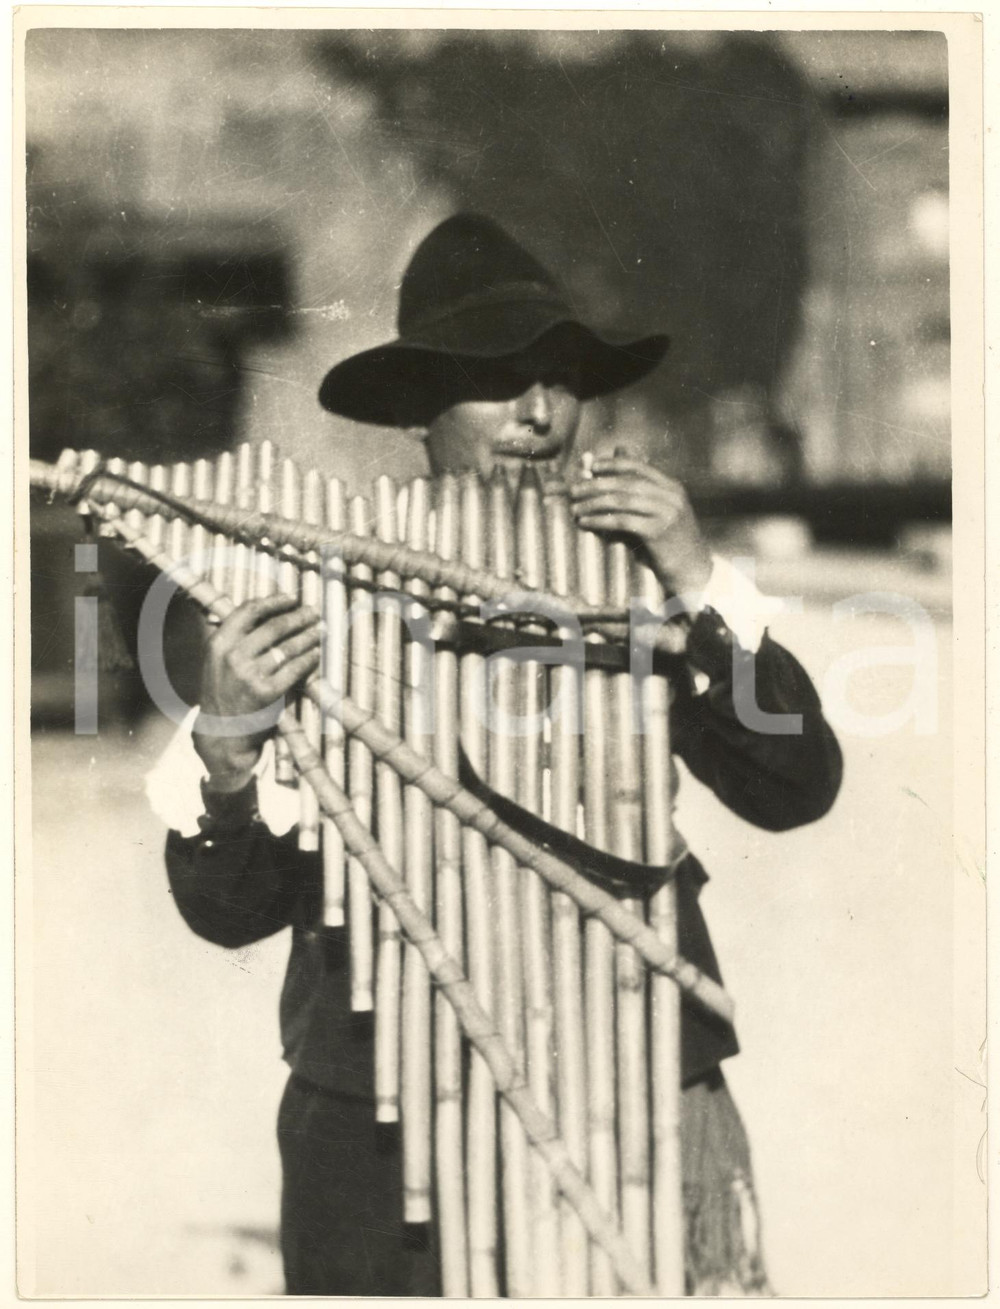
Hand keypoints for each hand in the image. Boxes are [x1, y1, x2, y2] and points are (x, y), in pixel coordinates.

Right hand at [193, 594, 322, 790]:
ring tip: (320, 630)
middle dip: (299, 617)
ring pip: (287, 647)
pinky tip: (316, 653)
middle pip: (274, 626)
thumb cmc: (225, 692)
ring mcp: (249, 675)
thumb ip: (236, 637)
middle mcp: (232, 656)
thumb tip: (270, 611)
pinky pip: (295, 669)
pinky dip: (309, 659)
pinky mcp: (267, 693)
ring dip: (309, 636)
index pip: (249, 610)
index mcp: (219, 643)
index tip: (292, 598)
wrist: (222, 733)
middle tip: (314, 612)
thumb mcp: (218, 661)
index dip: (274, 601)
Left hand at [569, 456, 711, 595]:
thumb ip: (638, 498)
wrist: (694, 570)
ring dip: (594, 503)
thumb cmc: (670, 544)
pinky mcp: (658, 531)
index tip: (591, 467)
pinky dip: (600, 521)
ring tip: (575, 508)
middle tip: (574, 490)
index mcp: (671, 487)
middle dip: (596, 484)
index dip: (612, 464)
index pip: (638, 467)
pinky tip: (586, 523)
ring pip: (622, 500)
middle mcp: (671, 496)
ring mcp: (666, 512)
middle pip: (626, 482)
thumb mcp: (659, 516)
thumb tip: (608, 481)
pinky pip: (622, 521)